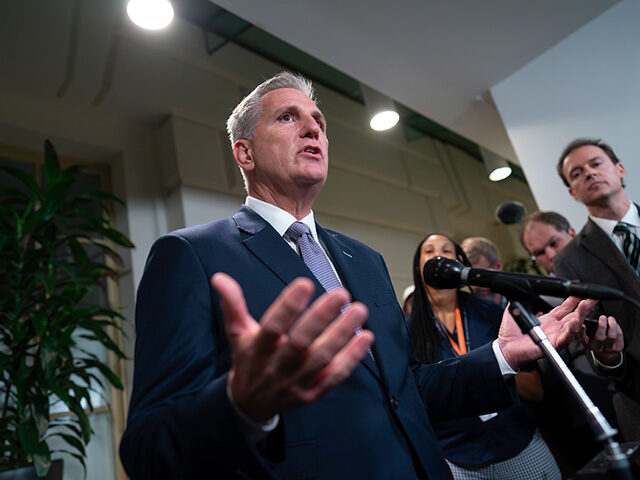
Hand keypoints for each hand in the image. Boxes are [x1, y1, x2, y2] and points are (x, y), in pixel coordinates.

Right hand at [211, 273, 373, 423]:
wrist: (250, 404)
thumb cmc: (248, 360)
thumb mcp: (237, 333)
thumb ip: (233, 304)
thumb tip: (220, 279)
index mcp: (257, 349)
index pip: (272, 327)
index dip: (287, 306)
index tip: (304, 284)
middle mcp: (277, 367)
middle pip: (300, 342)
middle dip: (321, 317)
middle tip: (340, 294)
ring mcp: (296, 382)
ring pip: (321, 358)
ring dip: (342, 334)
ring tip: (358, 310)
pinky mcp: (312, 393)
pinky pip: (334, 376)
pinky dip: (351, 358)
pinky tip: (365, 338)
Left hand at [498, 297, 596, 369]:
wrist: (505, 347)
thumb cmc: (510, 334)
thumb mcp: (515, 311)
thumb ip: (520, 300)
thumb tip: (519, 289)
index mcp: (547, 319)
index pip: (564, 308)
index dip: (572, 300)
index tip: (580, 292)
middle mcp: (554, 327)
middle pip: (573, 315)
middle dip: (584, 307)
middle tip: (592, 298)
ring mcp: (555, 336)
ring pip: (573, 326)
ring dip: (580, 316)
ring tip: (586, 306)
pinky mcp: (553, 345)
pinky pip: (565, 338)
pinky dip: (572, 331)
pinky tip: (576, 323)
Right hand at [578, 315, 623, 365]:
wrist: (607, 354)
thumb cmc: (596, 341)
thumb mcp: (588, 337)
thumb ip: (587, 329)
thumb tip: (593, 320)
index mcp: (588, 345)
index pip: (583, 340)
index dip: (582, 332)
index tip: (583, 325)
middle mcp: (598, 348)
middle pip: (599, 338)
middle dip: (602, 326)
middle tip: (602, 317)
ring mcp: (609, 349)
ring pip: (612, 336)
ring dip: (612, 324)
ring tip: (610, 318)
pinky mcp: (618, 348)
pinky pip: (619, 335)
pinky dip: (617, 327)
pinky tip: (615, 324)